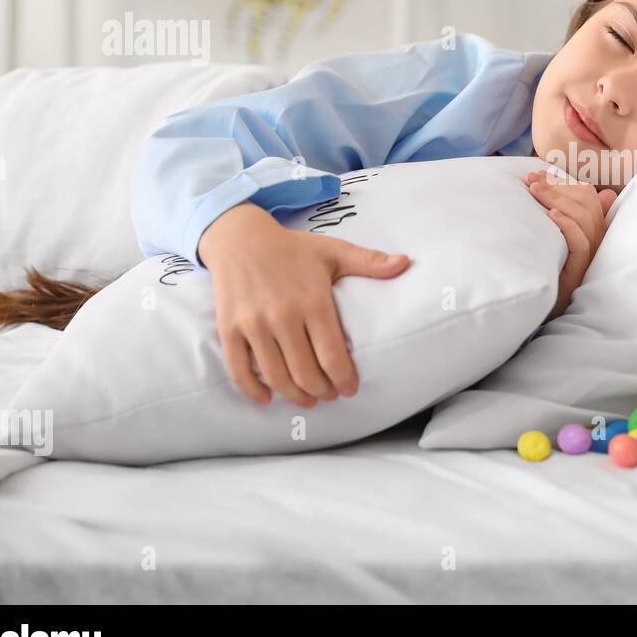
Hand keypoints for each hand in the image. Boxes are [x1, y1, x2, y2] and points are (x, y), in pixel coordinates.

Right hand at [198, 203, 410, 406]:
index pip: (332, 356)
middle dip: (322, 392)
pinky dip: (253, 390)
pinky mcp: (229, 329)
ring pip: (276, 376)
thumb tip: (407, 262)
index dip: (344, 379)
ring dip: (294, 395)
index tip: (350, 389)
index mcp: (312, 301)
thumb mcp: (333, 251)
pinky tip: (268, 398)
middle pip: (306, 373)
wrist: (239, 237)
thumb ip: (369, 262)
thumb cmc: (292, 248)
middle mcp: (282, 316)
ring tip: (307, 399)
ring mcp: (253, 324)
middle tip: (330, 395)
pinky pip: (239, 369)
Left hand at [523, 170, 616, 320]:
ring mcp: (592, 255)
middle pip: (585, 202)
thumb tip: (561, 188)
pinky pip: (581, 243)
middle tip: (530, 181)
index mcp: (594, 228)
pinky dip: (568, 226)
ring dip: (558, 200)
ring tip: (534, 192)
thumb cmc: (550, 270)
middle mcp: (597, 239)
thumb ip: (562, 214)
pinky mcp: (582, 270)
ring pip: (583, 218)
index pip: (586, 195)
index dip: (562, 181)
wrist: (547, 307)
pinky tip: (552, 216)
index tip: (536, 175)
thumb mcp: (556, 238)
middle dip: (557, 187)